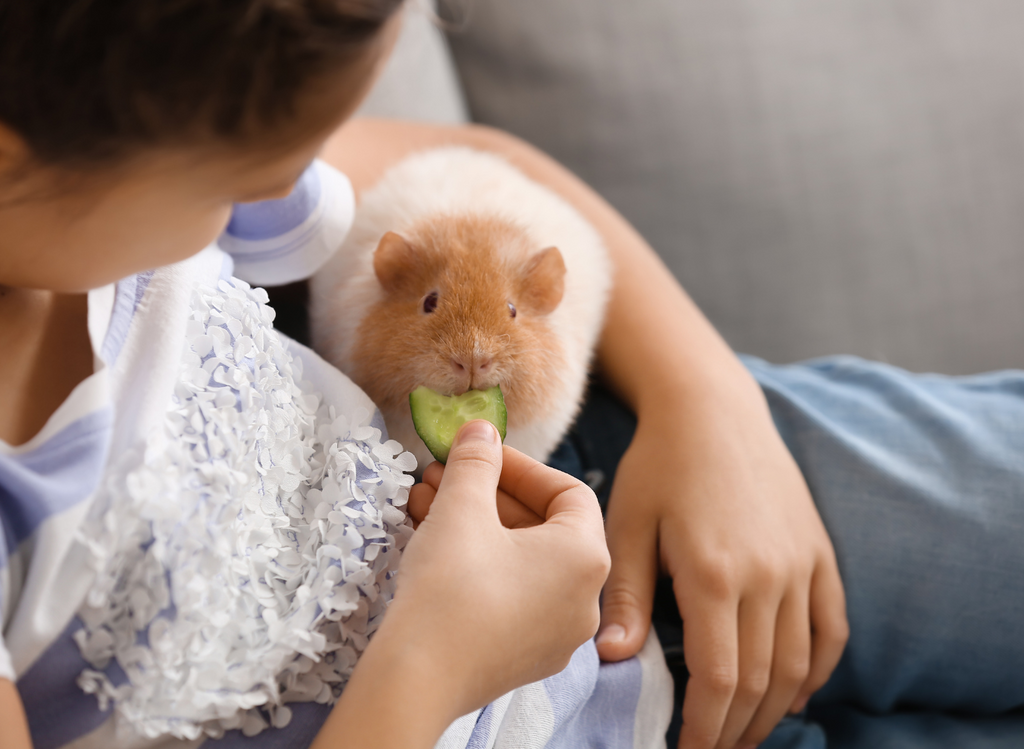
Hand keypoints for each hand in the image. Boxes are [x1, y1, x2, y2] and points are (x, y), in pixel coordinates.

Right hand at [389, 420, 608, 717]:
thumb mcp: (462, 508)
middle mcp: (585, 599)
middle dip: (488, 494)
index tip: (481, 454)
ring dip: (476, 526)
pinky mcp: (525, 657)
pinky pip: (511, 595)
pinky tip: (433, 544)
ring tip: (424, 503)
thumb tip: (481, 430)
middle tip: (443, 473)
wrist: (418, 678)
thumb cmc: (451, 586)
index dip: (522, 466)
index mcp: (587, 557)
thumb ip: (476, 460)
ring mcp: (557, 634)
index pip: (569, 492)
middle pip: (543, 527)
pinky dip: (479, 564)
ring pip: (521, 561)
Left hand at [596, 386, 847, 748]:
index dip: (705, 725)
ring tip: (746, 732)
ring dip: (774, 709)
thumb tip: (614, 657)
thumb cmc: (659, 467)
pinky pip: (831, 626)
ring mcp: (801, 564)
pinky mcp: (819, 551)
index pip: (718, 677)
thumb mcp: (628, 524)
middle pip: (760, 679)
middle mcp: (768, 576)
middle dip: (735, 727)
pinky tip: (796, 692)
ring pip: (799, 662)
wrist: (711, 410)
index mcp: (715, 574)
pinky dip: (818, 669)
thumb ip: (628, 595)